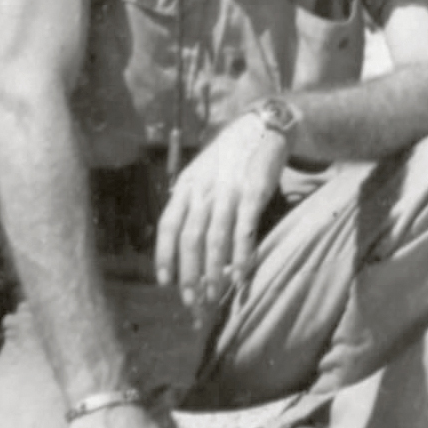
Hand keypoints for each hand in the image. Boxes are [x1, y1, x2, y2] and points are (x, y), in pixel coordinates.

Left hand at [153, 111, 288, 303]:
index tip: (165, 282)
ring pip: (216, 240)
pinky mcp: (256, 192)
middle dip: (189, 274)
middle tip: (191, 301)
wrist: (261, 126)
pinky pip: (245, 230)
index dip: (165, 256)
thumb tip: (180, 241)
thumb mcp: (199, 172)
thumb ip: (189, 202)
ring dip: (214, 272)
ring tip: (214, 296)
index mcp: (186, 185)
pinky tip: (240, 275)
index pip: (169, 225)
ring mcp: (230, 191)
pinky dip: (242, 255)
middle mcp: (205, 190)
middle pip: (191, 239)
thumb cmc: (229, 156)